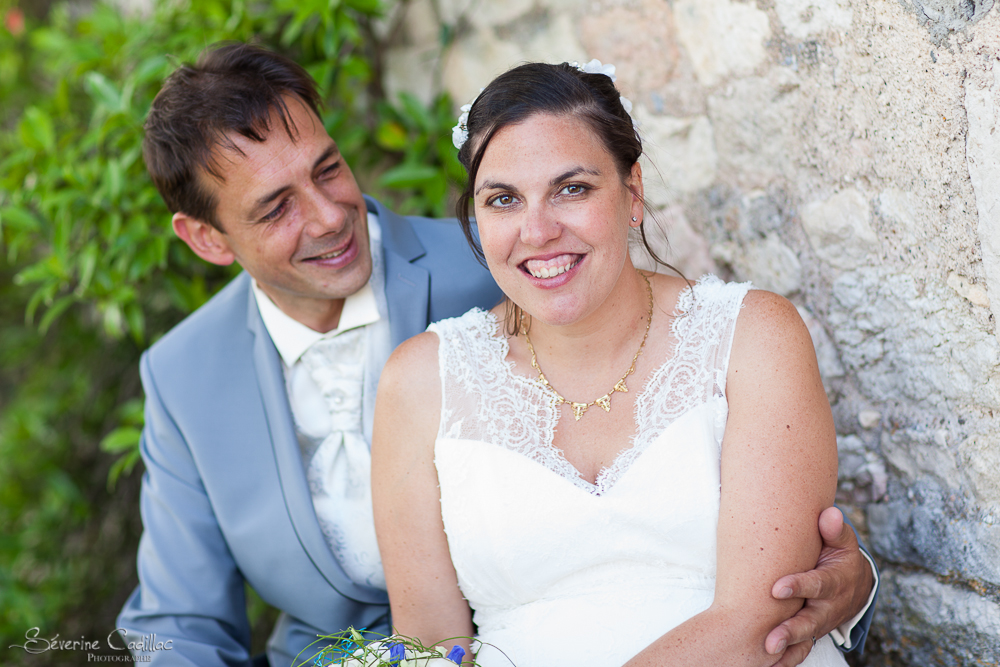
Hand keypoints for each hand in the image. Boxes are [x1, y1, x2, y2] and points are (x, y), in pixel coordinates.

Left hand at [764, 507, 874, 666]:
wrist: (857, 584)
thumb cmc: (840, 556)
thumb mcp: (842, 541)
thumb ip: (834, 529)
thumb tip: (828, 514)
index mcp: (835, 581)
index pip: (817, 584)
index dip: (799, 586)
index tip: (776, 589)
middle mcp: (829, 605)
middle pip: (811, 620)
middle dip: (792, 630)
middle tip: (771, 639)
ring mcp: (822, 622)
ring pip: (806, 637)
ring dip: (788, 646)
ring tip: (767, 652)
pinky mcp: (814, 632)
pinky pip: (802, 649)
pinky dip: (789, 658)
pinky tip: (770, 663)